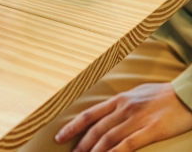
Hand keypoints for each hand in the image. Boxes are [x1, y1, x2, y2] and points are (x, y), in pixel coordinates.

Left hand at [56, 83, 191, 151]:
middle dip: (81, 144)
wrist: (186, 94)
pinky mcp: (150, 130)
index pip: (89, 114)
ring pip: (108, 138)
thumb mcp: (136, 93)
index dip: (72, 127)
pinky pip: (128, 144)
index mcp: (118, 100)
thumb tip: (108, 110)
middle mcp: (123, 109)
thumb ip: (121, 103)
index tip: (60, 136)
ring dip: (94, 151)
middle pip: (96, 129)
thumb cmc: (163, 94)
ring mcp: (136, 120)